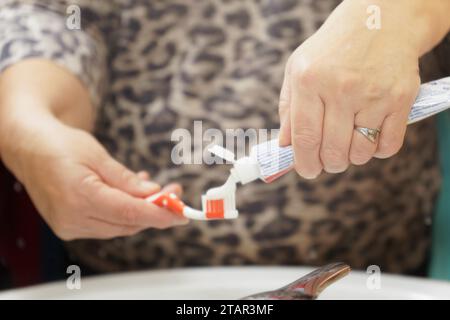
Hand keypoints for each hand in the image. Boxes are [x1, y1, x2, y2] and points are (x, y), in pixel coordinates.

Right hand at [4, 119, 187, 239]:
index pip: (130, 213)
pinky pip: (106, 224)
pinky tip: (133, 194)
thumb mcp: (97, 154)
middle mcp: (73, 218)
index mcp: (79, 197)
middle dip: (155, 210)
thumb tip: (153, 194)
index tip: (181, 214)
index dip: (160, 215)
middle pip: (127, 223)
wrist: (28, 148)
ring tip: (156, 190)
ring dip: (141, 211)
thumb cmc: (60, 144)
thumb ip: (126, 179)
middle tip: (175, 193)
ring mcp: (69, 225)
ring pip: (118, 226)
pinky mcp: (69, 226)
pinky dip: (124, 212)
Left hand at [278, 0, 447, 178]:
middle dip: (328, 164)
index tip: (307, 171)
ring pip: (360, 153)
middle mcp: (341, 88)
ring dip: (352, 158)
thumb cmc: (331, 51)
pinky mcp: (400, 99)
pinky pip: (388, 146)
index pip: (304, 138)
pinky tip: (369, 137)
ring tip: (348, 142)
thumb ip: (288, 109)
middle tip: (328, 160)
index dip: (304, 163)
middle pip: (332, 151)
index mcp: (309, 81)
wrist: (379, 22)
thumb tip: (285, 146)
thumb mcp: (298, 69)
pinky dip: (377, 151)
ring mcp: (373, 94)